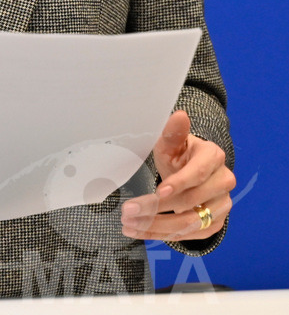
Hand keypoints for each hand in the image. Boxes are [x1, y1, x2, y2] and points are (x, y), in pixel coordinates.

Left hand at [121, 110, 234, 242]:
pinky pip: (188, 235)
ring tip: (129, 225)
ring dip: (155, 226)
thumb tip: (179, 115)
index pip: (199, 173)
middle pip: (192, 202)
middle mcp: (223, 182)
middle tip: (128, 211)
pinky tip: (141, 231)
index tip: (158, 192)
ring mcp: (222, 206)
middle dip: (157, 209)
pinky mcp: (215, 224)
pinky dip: (162, 235)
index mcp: (214, 157)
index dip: (180, 183)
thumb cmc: (180, 155)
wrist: (193, 173)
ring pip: (189, 223)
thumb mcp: (172, 143)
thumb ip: (173, 132)